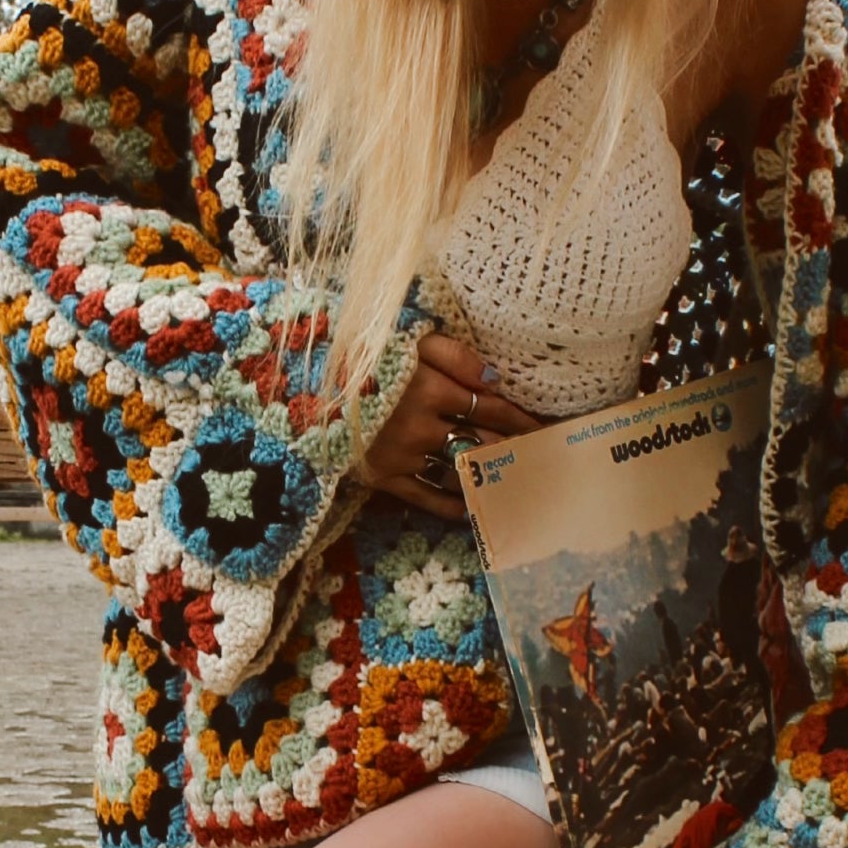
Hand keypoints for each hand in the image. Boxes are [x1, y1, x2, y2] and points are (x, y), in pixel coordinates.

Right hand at [357, 333, 541, 515]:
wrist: (302, 383)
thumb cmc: (363, 355)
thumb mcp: (409, 340)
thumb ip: (455, 354)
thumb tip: (497, 378)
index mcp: (431, 388)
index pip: (492, 408)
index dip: (522, 419)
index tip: (544, 429)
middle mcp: (421, 426)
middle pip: (483, 443)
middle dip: (515, 451)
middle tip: (542, 461)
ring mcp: (401, 455)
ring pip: (458, 472)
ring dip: (489, 479)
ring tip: (518, 485)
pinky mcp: (382, 476)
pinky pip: (425, 497)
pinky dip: (452, 505)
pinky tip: (474, 508)